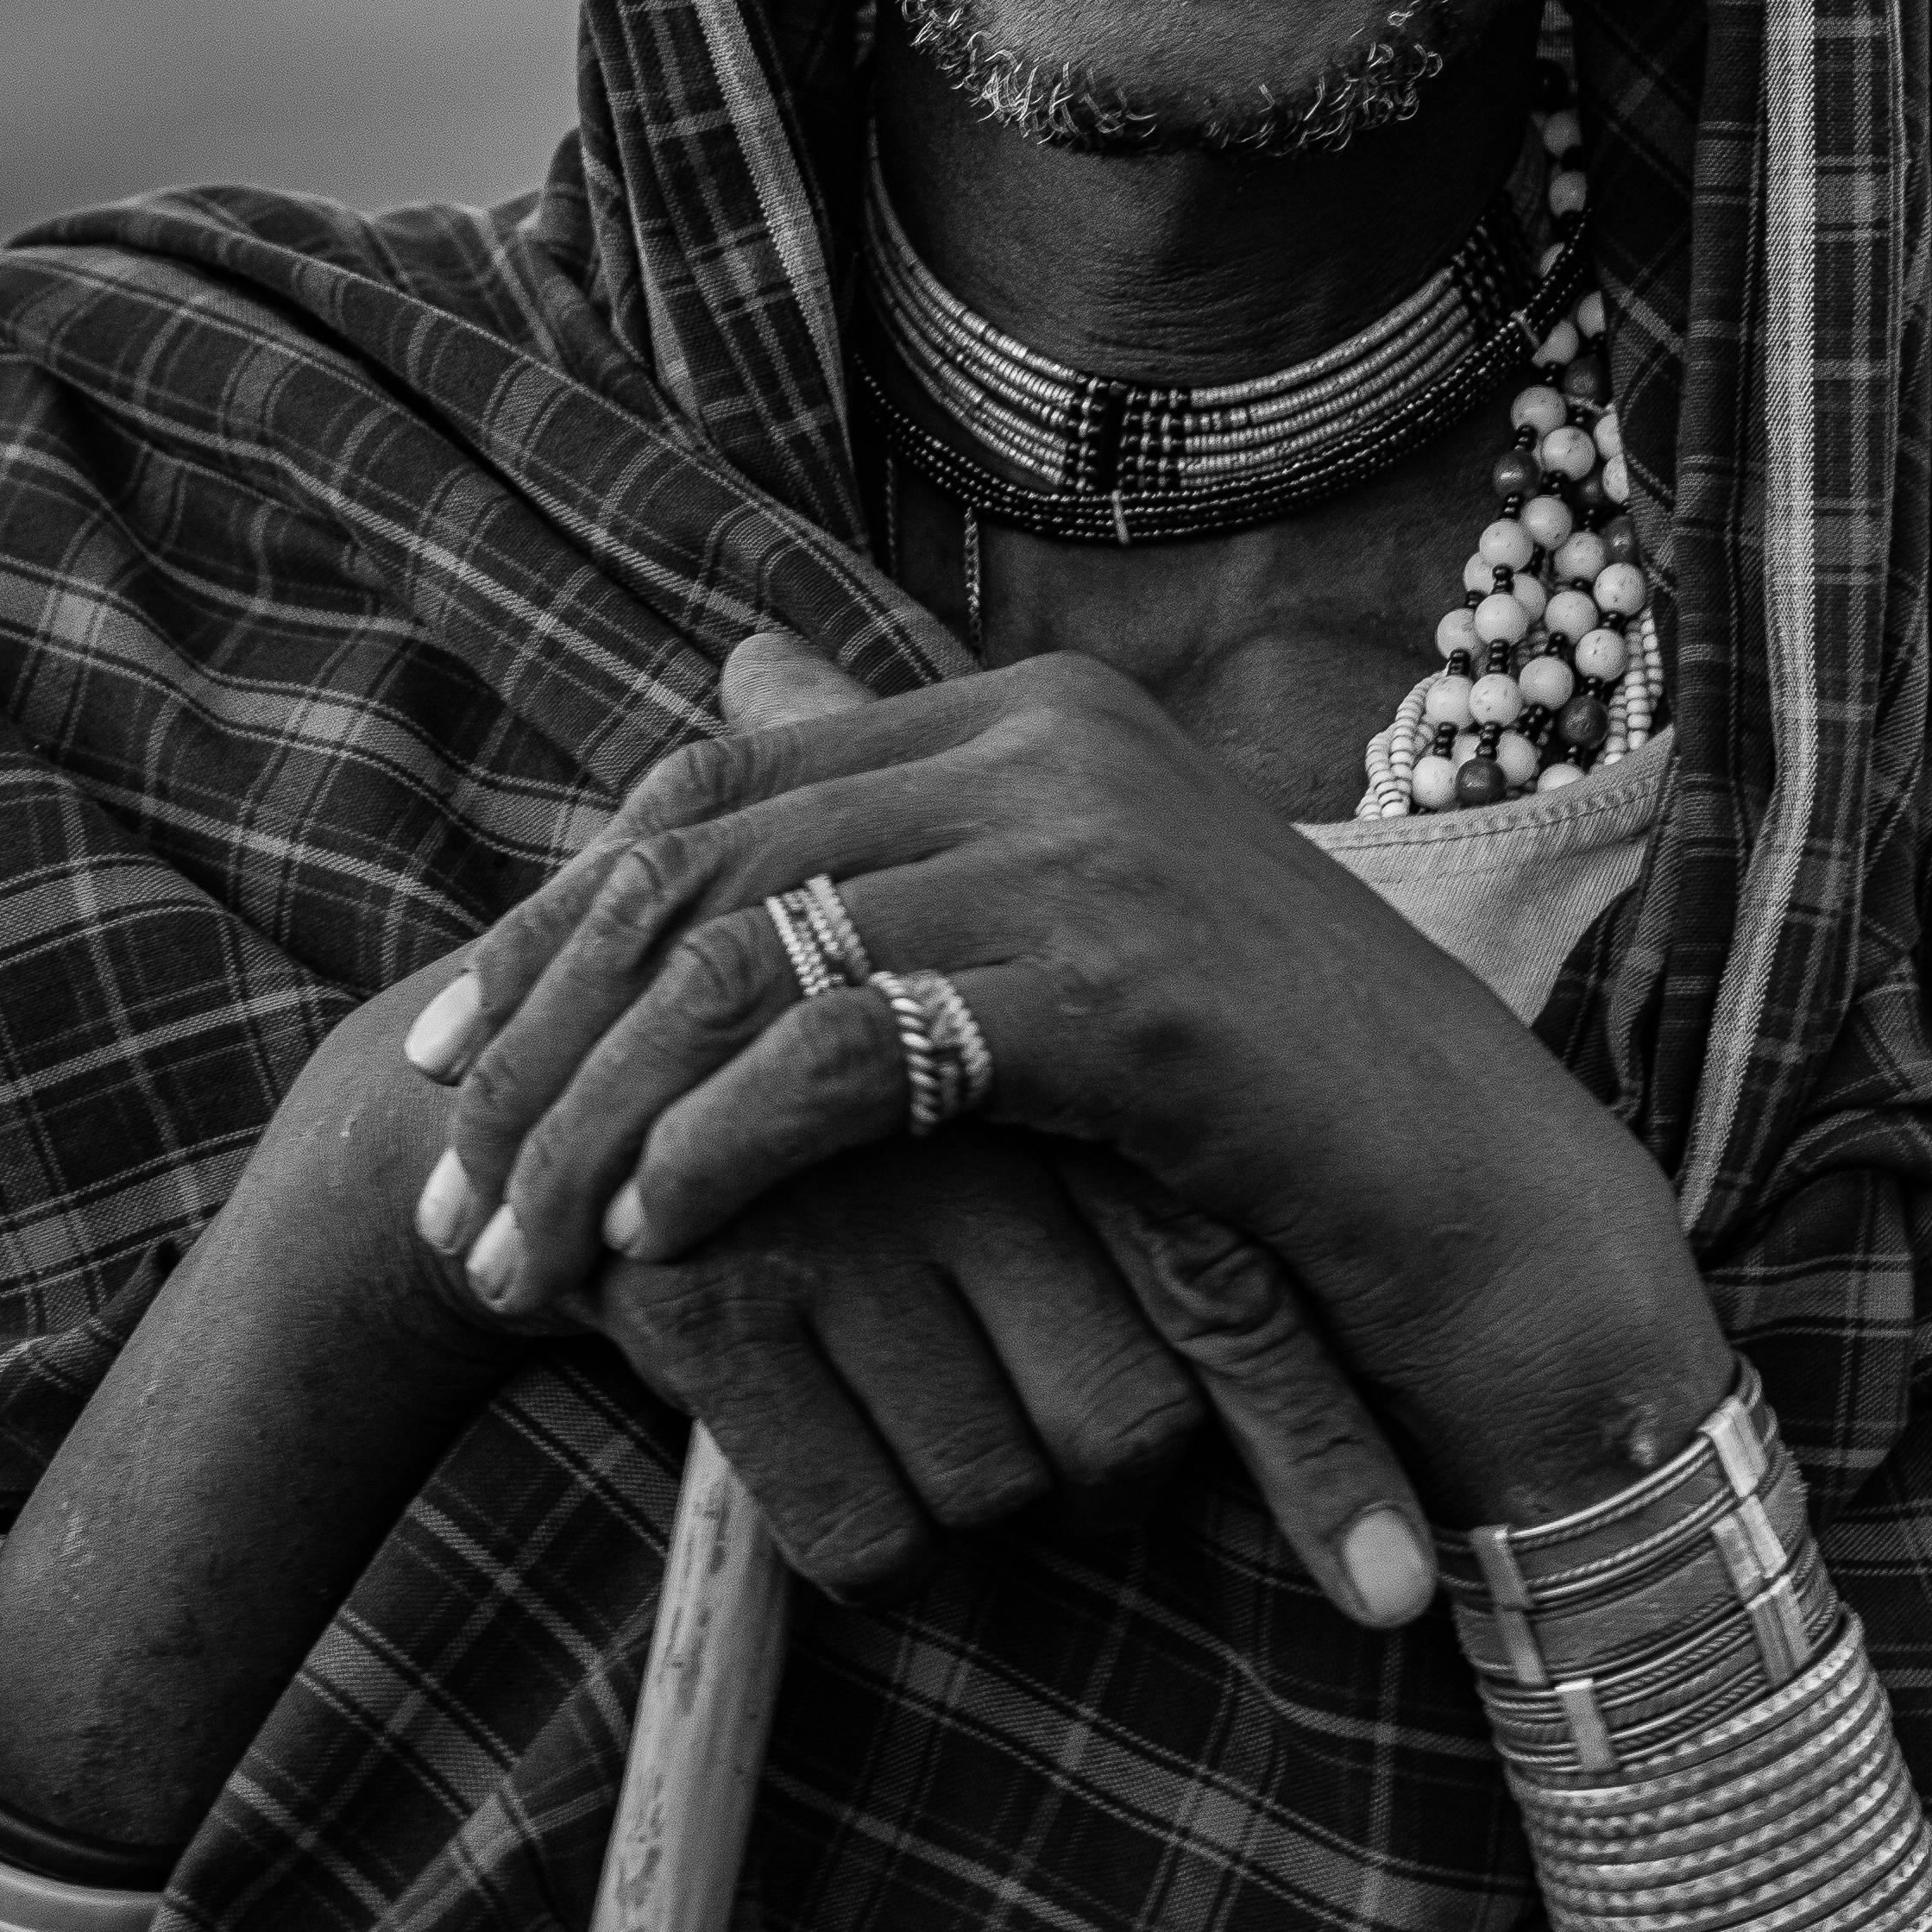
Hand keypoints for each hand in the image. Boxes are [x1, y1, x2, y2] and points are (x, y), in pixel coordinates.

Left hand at [412, 633, 1730, 1526]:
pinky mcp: (1123, 986)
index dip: (554, 919)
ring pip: (741, 962)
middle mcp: (1048, 741)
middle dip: (537, 1040)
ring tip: (520, 1264)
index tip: (444, 1060)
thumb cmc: (1276, 1101)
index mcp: (1029, 709)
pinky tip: (656, 1241)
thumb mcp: (1080, 933)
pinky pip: (843, 1050)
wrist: (1488, 1205)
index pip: (714, 781)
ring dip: (596, 1124)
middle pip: (697, 864)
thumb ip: (911, 820)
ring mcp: (1092, 849)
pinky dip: (719, 1149)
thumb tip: (729, 667)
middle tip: (452, 1198)